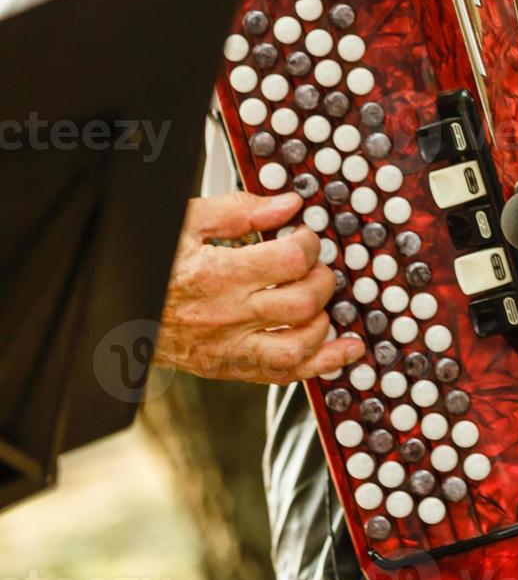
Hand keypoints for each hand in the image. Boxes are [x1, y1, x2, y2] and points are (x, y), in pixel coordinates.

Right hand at [157, 191, 363, 383]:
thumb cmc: (149, 262)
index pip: (290, 260)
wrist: (113, 308)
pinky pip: (284, 374)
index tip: (303, 237)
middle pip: (303, 302)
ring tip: (316, 300)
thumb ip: (239, 210)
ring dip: (322, 320)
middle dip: (322, 278)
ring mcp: (228, 347)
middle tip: (313, 267)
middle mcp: (225, 315)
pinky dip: (322, 363)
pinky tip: (343, 348)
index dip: (308, 243)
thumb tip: (287, 204)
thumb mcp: (185, 222)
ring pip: (299, 345)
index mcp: (216, 274)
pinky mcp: (228, 367)